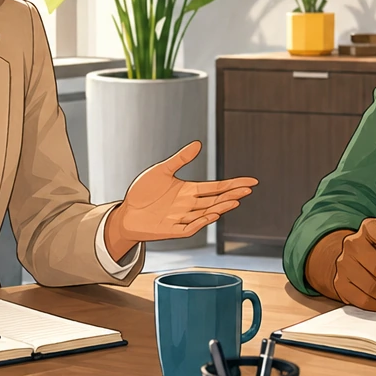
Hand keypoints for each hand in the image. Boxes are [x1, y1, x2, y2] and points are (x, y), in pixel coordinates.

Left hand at [102, 141, 256, 259]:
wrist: (125, 214)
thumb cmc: (142, 193)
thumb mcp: (161, 171)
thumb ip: (180, 159)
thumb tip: (198, 144)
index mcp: (189, 190)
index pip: (216, 187)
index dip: (233, 184)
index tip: (250, 181)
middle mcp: (189, 205)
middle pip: (215, 199)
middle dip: (232, 194)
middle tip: (247, 189)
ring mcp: (182, 218)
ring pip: (207, 212)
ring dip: (221, 207)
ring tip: (235, 200)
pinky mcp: (173, 230)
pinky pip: (191, 227)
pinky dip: (202, 222)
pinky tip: (212, 214)